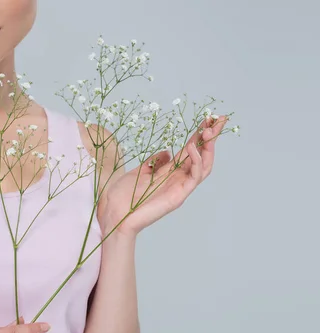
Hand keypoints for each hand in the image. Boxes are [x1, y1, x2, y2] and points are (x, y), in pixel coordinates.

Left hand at [102, 116, 226, 235]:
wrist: (114, 214)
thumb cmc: (122, 196)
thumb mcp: (139, 171)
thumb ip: (155, 161)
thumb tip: (167, 151)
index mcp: (169, 172)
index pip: (190, 149)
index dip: (200, 134)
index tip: (208, 118)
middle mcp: (178, 179)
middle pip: (202, 155)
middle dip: (211, 137)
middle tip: (218, 119)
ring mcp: (180, 187)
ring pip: (204, 166)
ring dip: (208, 148)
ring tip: (207, 131)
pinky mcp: (179, 196)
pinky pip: (195, 177)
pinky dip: (197, 161)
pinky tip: (193, 148)